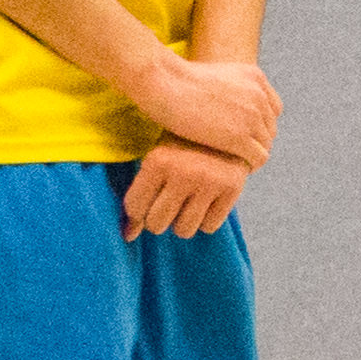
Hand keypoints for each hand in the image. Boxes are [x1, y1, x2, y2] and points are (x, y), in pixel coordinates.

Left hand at [123, 140, 249, 238]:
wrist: (228, 122)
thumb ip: (139, 195)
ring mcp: (210, 181)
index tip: (146, 201)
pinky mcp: (232, 189)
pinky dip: (206, 219)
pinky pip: (209, 226)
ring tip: (187, 200)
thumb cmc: (183, 143)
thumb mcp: (157, 157)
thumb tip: (128, 236)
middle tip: (166, 202)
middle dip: (159, 218)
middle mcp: (183, 172)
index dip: (138, 210)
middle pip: (157, 224)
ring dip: (182, 221)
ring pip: (184, 230)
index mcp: (158, 160)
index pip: (135, 208)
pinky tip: (206, 199)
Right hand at [131, 52, 279, 165]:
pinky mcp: (239, 137)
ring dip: (253, 156)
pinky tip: (236, 170)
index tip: (245, 135)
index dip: (260, 125)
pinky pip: (258, 158)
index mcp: (255, 77)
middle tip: (239, 154)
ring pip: (266, 145)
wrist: (165, 84)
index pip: (273, 109)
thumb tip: (229, 109)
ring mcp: (251, 116)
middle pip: (270, 128)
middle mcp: (258, 95)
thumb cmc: (176, 81)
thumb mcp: (215, 75)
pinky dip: (250, 166)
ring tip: (236, 163)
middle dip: (256, 142)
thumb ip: (230, 89)